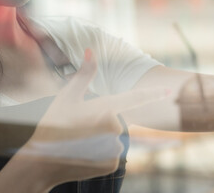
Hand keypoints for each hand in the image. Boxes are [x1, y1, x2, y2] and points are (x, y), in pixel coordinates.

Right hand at [17, 49, 169, 184]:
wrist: (43, 162)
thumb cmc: (53, 125)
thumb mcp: (66, 97)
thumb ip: (83, 74)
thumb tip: (91, 50)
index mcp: (106, 107)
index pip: (136, 98)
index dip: (154, 94)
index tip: (170, 92)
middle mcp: (114, 127)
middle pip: (116, 121)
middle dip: (102, 123)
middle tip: (80, 128)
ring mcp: (115, 147)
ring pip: (114, 138)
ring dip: (101, 139)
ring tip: (80, 141)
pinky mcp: (112, 163)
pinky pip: (111, 154)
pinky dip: (100, 154)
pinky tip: (84, 153)